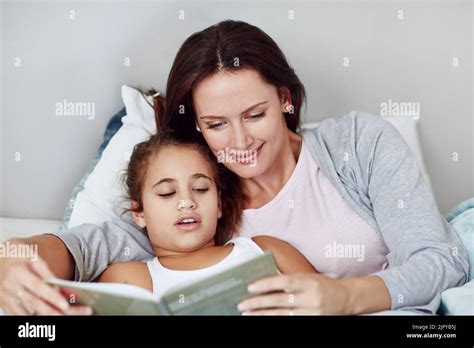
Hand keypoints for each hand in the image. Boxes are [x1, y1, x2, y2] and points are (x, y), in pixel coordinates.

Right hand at [0, 245, 91, 314]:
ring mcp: (6, 297)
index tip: (65, 305)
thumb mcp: (33, 257)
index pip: (38, 287)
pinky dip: (31, 318)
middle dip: (52, 311)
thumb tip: (59, 288)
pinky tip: (46, 318)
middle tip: (68, 312)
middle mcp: (10, 286)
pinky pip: (18, 315)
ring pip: (26, 312)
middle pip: (34, 303)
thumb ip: (46, 273)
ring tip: (60, 316)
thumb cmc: (18, 256)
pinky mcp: (4, 304)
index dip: (52, 297)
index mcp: (18, 272)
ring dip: (43, 316)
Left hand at [237, 273, 351, 314]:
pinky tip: (263, 319)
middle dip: (259, 303)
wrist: (347, 298)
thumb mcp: (308, 277)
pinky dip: (276, 320)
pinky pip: (290, 322)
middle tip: (242, 304)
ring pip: (283, 315)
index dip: (266, 284)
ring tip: (247, 313)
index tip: (250, 287)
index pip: (285, 282)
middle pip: (280, 301)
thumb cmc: (323, 285)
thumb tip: (265, 280)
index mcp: (309, 282)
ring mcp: (313, 313)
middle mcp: (311, 298)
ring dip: (262, 315)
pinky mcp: (313, 322)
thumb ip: (289, 280)